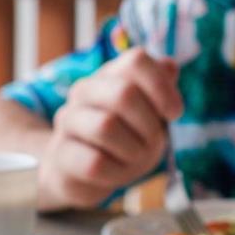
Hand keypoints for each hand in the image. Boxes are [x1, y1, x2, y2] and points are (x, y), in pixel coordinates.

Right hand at [39, 49, 182, 208]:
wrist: (81, 174)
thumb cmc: (122, 141)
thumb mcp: (149, 115)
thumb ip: (160, 89)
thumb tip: (169, 67)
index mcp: (110, 75)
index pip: (136, 61)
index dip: (162, 87)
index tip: (174, 113)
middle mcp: (85, 91)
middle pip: (124, 92)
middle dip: (149, 124)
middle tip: (154, 142)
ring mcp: (68, 120)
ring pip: (106, 126)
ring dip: (133, 149)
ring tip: (135, 157)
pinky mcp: (61, 153)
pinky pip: (94, 162)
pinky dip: (116, 171)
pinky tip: (117, 171)